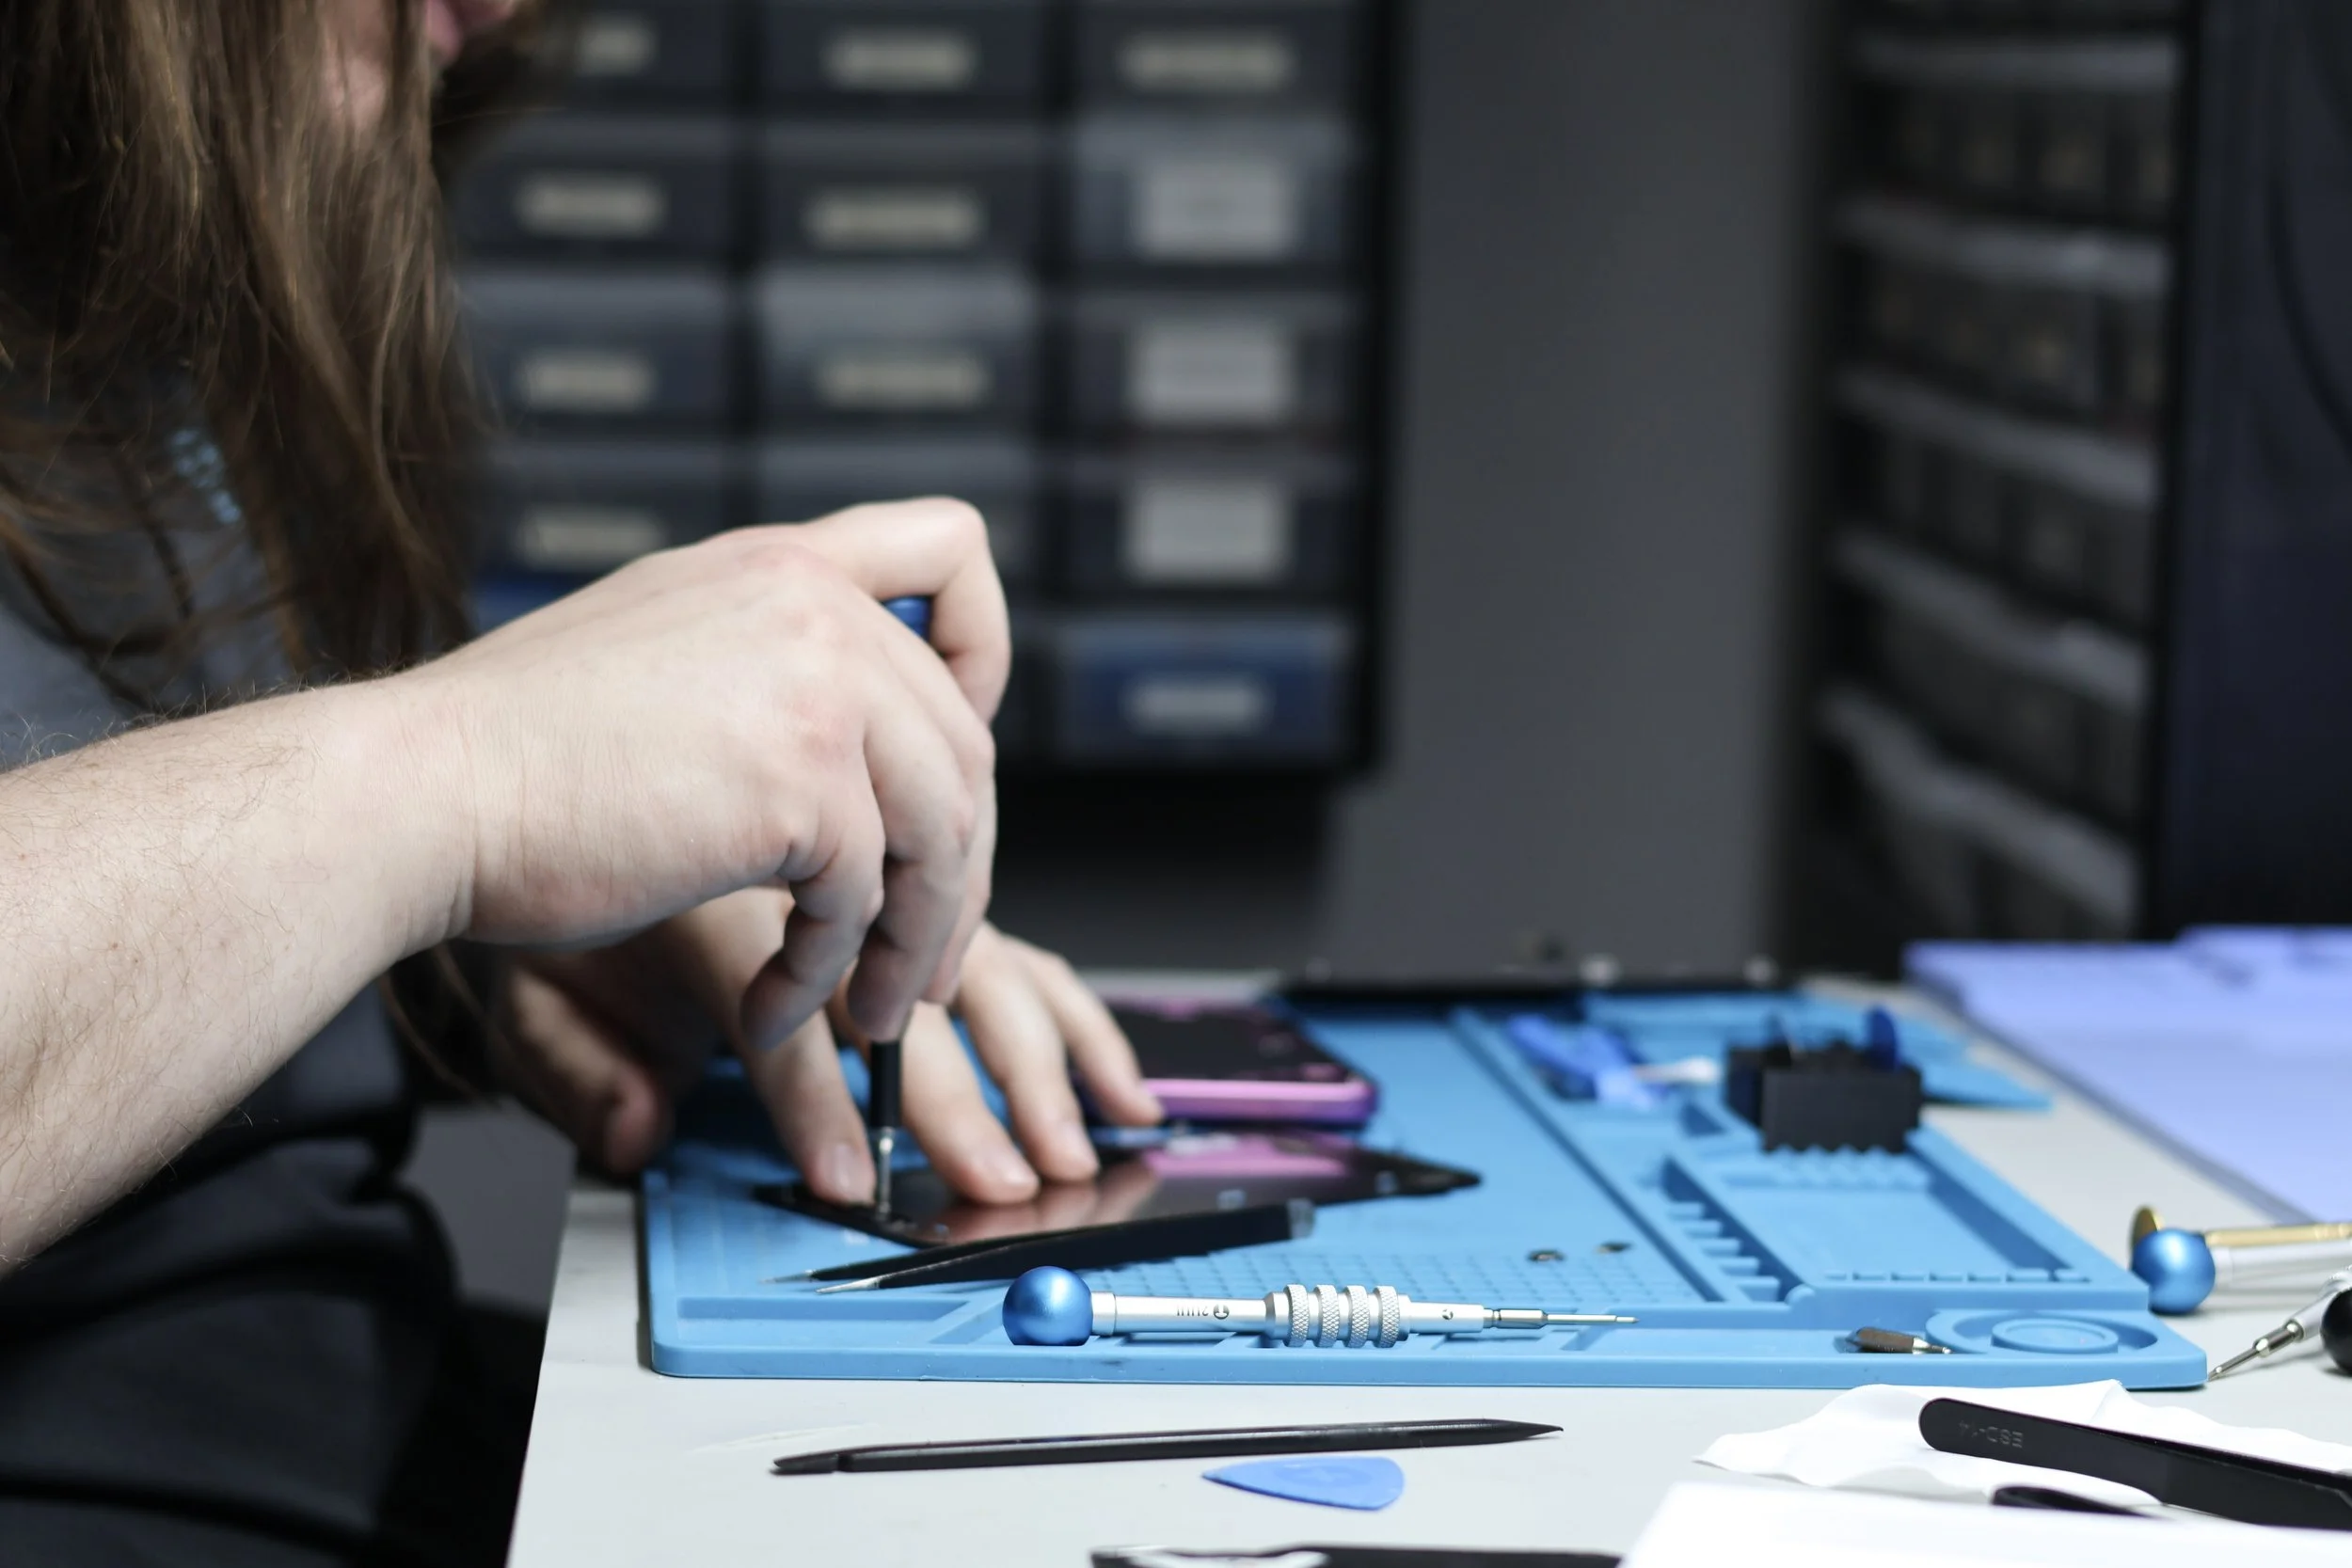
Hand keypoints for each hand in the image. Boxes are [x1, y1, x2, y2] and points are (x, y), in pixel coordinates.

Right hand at [396, 499, 1005, 1047]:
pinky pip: (866, 904)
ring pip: (940, 834)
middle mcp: (812, 608)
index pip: (954, 547)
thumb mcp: (658, 649)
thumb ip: (762, 664)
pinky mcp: (802, 784)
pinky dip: (828, 977)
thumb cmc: (513, 752)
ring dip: (915, 944)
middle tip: (924, 957)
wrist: (420, 792)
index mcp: (780, 565)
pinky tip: (776, 1010)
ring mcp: (817, 689)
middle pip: (964, 742)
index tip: (958, 741)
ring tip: (870, 1012)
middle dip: (957, 870)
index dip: (984, 652)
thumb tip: (851, 750)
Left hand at [495, 906, 1163, 1202]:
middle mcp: (819, 867)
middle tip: (1005, 1174)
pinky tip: (1103, 1078)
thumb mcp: (526, 984)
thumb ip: (578, 1070)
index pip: (786, 1011)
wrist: (550, 765)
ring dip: (1038, 1057)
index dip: (817, 1102)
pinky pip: (1010, 941)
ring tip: (1079, 1139)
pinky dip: (1065, 1015)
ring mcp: (883, 872)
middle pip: (913, 983)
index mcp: (721, 896)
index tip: (846, 1178)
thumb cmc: (552, 877)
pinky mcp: (922, 892)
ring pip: (989, 952)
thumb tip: (638, 1136)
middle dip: (963, 1094)